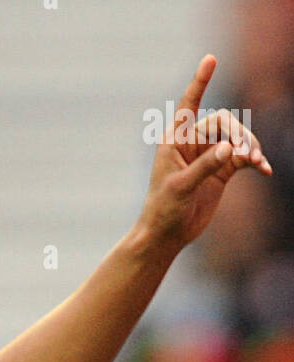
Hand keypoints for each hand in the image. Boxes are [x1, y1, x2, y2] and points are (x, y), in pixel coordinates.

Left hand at [138, 53, 271, 251]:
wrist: (167, 236)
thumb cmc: (163, 210)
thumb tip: (230, 149)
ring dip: (251, 147)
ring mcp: (209, 156)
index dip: (201, 81)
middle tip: (247, 155)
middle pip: (224, 123)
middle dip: (239, 134)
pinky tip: (264, 170)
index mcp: (176, 139)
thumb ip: (204, 168)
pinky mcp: (221, 171)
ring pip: (237, 139)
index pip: (190, 104)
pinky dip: (255, 161)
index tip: (212, 59)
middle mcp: (193, 143)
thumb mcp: (181, 188)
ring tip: (258, 163)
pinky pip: (243, 157)